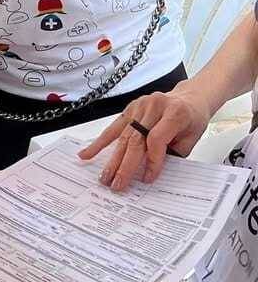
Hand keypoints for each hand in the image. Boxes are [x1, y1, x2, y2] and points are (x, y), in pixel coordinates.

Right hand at [78, 85, 211, 190]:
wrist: (189, 98)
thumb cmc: (192, 119)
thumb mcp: (192, 138)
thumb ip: (173, 154)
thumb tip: (151, 172)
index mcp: (174, 113)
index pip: (156, 139)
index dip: (152, 161)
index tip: (147, 179)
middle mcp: (153, 106)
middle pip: (135, 138)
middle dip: (125, 164)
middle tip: (117, 184)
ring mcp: (139, 105)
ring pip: (122, 135)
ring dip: (111, 158)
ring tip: (104, 176)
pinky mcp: (129, 108)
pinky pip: (113, 127)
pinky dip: (101, 142)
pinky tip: (89, 153)